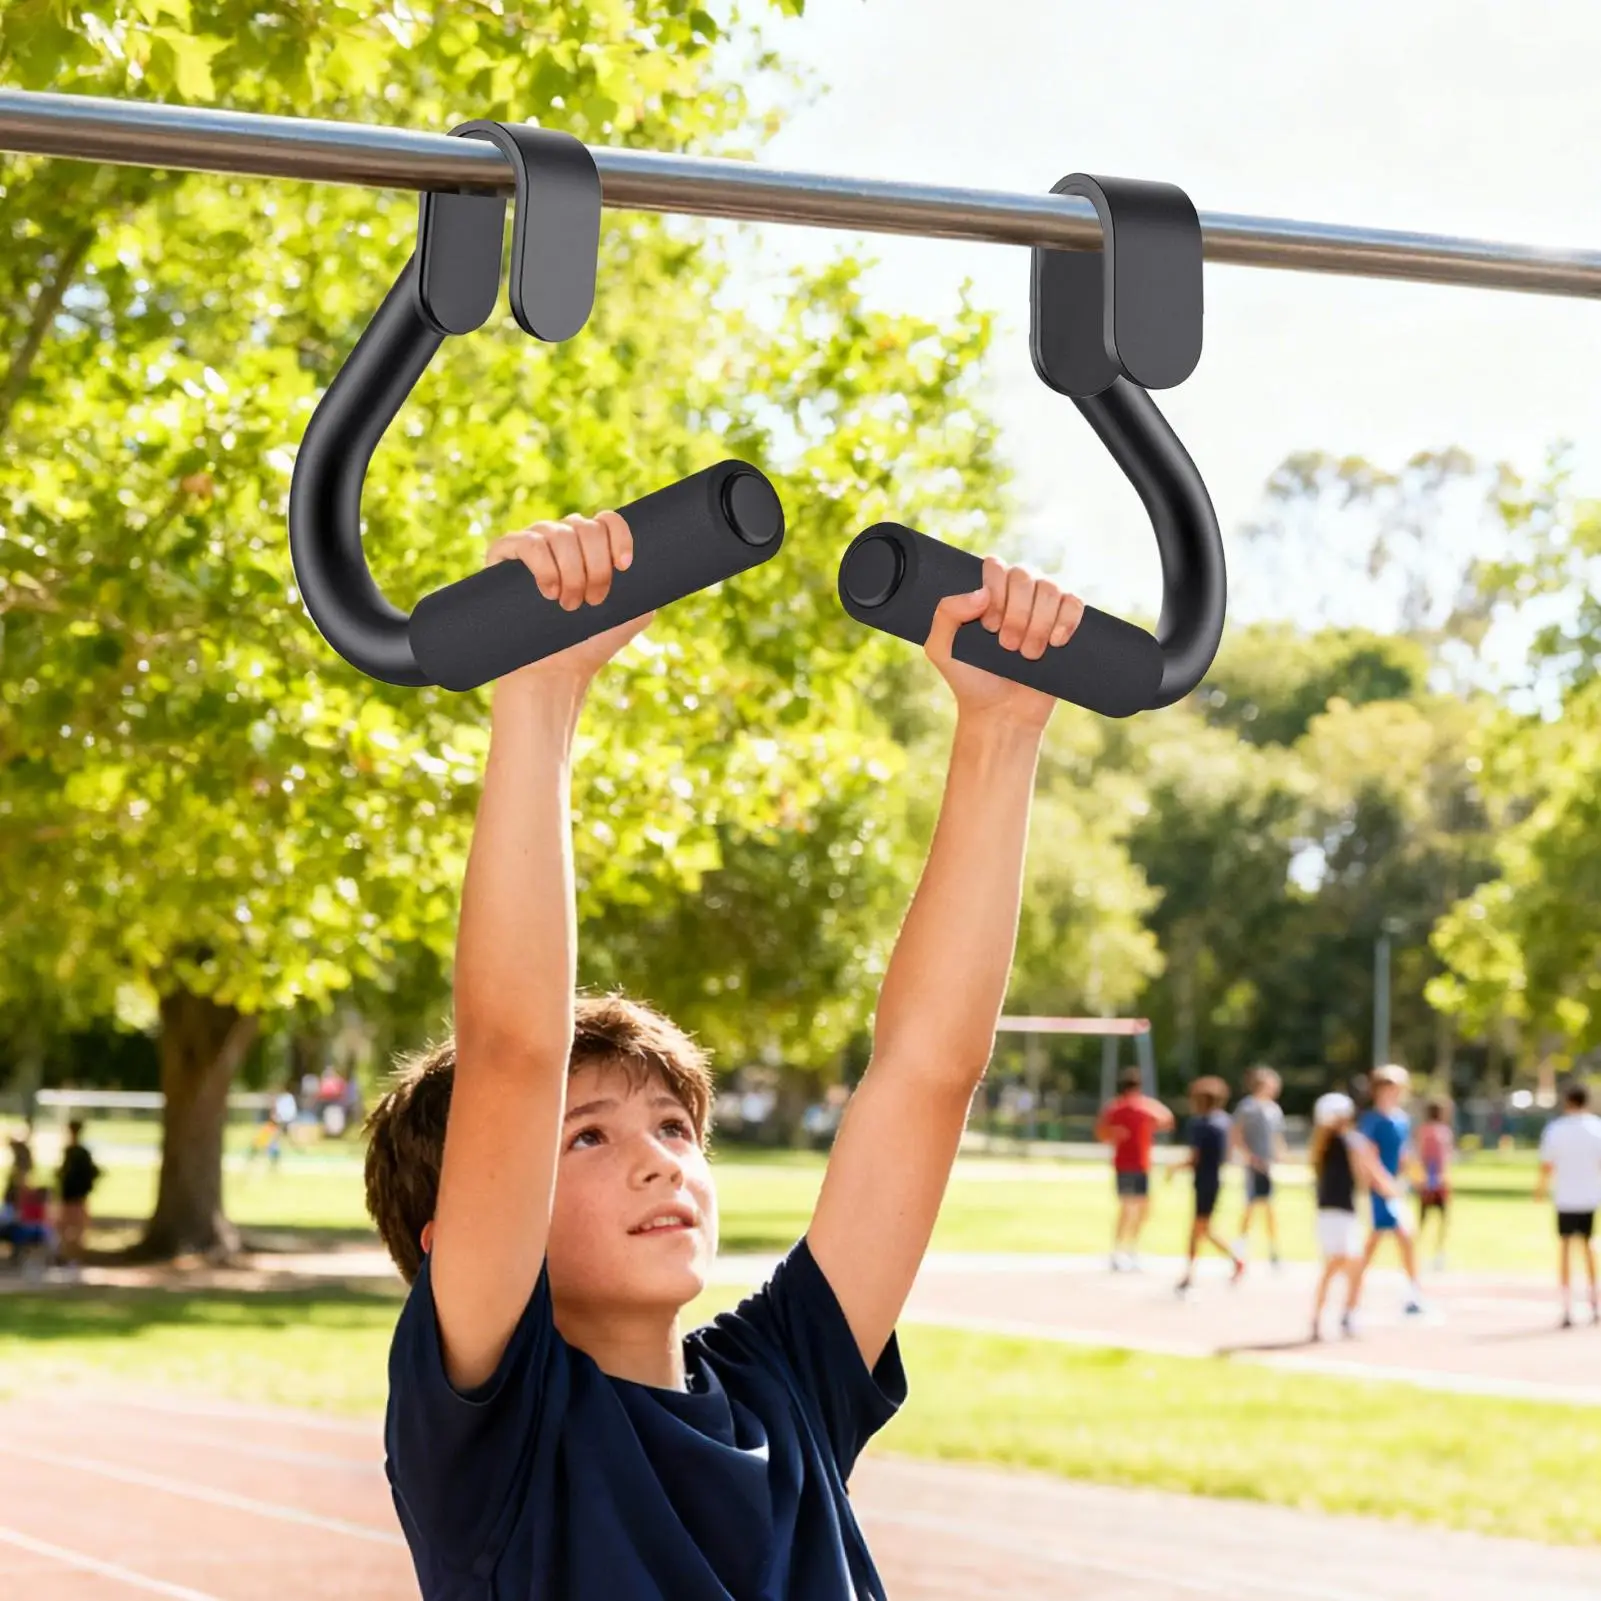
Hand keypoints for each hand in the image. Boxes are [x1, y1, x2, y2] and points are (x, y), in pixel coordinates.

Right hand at [485, 511, 654, 690]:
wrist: (553, 671)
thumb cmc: (590, 643)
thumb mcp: (633, 614)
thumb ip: (646, 585)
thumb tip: (657, 562)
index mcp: (591, 548)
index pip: (608, 521)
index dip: (619, 537)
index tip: (624, 567)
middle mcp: (562, 539)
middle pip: (586, 527)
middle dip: (595, 567)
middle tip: (593, 601)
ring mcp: (532, 544)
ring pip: (559, 534)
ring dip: (571, 572)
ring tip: (568, 605)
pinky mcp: (503, 556)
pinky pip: (527, 543)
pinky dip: (543, 566)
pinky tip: (548, 591)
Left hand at [924, 556, 1083, 729]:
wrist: (1002, 712)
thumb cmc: (970, 679)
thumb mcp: (941, 649)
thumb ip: (946, 613)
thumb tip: (982, 592)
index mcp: (989, 590)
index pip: (997, 566)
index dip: (995, 593)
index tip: (988, 627)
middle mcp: (1018, 591)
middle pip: (1025, 575)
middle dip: (1016, 614)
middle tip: (1007, 646)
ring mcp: (1045, 606)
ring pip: (1051, 588)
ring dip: (1038, 623)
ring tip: (1027, 654)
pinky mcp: (1067, 623)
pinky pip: (1075, 603)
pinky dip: (1066, 621)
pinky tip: (1055, 643)